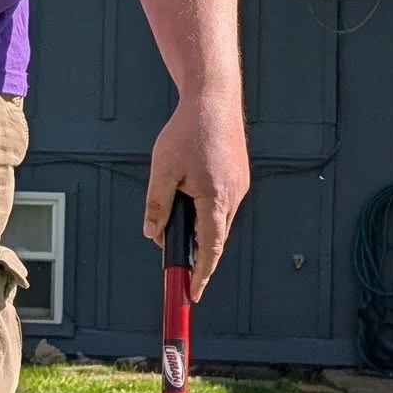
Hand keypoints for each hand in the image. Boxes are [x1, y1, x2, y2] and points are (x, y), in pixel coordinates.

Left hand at [143, 85, 249, 301]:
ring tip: (177, 226)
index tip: (192, 293)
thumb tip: (153, 234)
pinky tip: (191, 202)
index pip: (210, 249)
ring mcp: (239, 187)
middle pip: (215, 238)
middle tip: (175, 265)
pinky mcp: (238, 177)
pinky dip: (207, 212)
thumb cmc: (188, 131)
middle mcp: (233, 197)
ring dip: (200, 229)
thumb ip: (157, 205)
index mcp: (216, 199)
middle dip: (196, 253)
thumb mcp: (162, 170)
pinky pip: (222, 205)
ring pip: (218, 221)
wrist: (214, 99)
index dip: (200, 274)